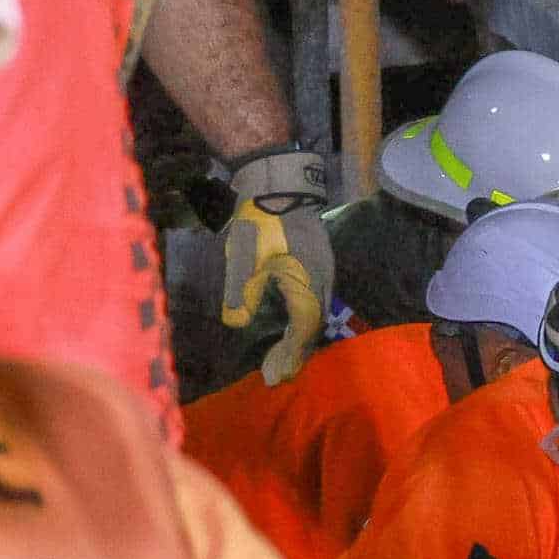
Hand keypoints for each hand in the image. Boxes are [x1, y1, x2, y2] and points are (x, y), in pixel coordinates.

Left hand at [216, 144, 336, 384]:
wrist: (278, 182)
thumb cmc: (261, 217)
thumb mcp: (245, 254)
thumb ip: (241, 290)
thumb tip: (235, 323)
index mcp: (307, 280)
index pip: (305, 327)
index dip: (290, 354)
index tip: (274, 376)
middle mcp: (322, 280)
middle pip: (313, 326)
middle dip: (295, 354)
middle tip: (273, 376)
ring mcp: (323, 272)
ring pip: (316, 316)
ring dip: (299, 340)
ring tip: (279, 360)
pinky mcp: (318, 267)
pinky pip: (314, 303)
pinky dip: (302, 323)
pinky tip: (288, 329)